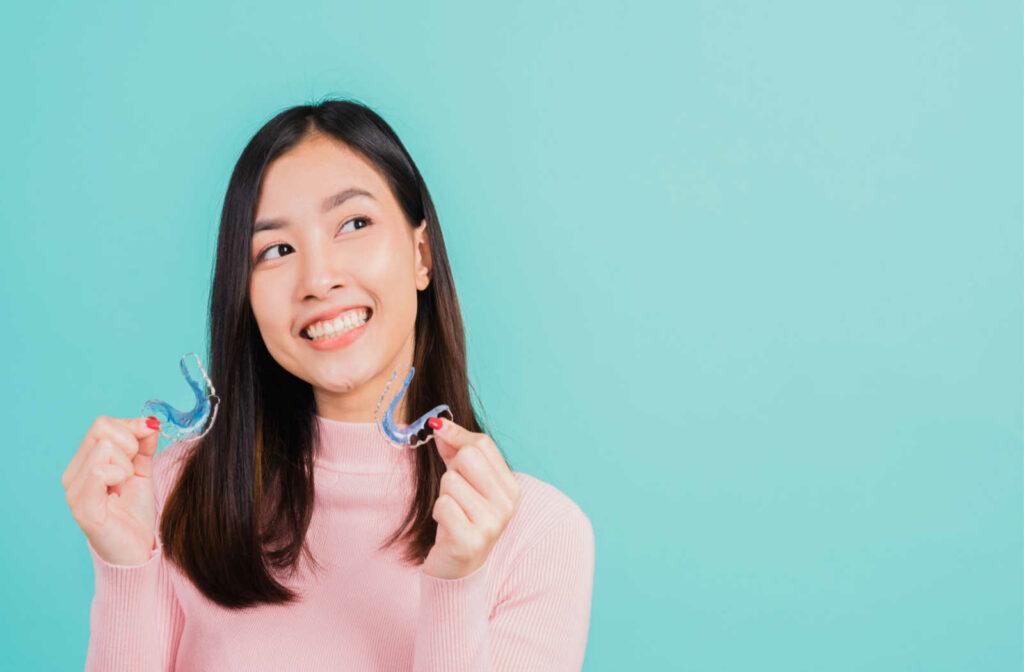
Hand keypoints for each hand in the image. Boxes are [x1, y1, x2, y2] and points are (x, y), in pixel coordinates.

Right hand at [61, 415, 161, 565]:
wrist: (137, 551)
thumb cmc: (135, 513)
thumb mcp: (143, 471)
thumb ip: (144, 445)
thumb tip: (149, 422)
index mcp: (83, 464)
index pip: (102, 424)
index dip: (131, 427)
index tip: (146, 442)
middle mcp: (72, 475)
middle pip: (102, 430)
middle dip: (130, 444)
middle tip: (132, 471)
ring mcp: (75, 491)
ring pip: (104, 448)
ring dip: (127, 464)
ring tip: (125, 485)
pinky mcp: (84, 507)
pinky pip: (100, 471)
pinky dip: (119, 475)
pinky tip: (120, 490)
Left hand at [422, 418, 520, 579]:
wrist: (458, 568)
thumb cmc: (460, 519)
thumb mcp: (464, 482)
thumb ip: (455, 451)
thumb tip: (438, 424)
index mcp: (510, 486)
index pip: (481, 443)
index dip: (456, 437)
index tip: (440, 436)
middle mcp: (506, 504)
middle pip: (467, 457)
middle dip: (451, 471)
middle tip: (454, 494)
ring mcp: (492, 523)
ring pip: (451, 481)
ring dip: (444, 496)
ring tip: (452, 514)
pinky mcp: (470, 541)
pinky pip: (444, 505)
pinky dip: (439, 514)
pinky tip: (448, 527)